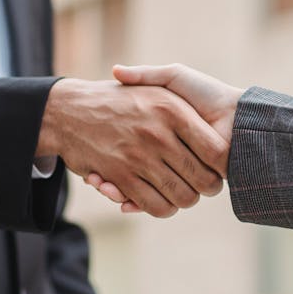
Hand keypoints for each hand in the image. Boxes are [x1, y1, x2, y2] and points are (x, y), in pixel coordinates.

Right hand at [37, 78, 226, 217]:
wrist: (69, 109)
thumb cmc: (120, 97)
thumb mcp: (154, 84)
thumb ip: (187, 103)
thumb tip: (219, 123)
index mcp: (172, 109)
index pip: (216, 151)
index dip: (223, 166)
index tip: (219, 167)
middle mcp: (158, 133)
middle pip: (203, 180)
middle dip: (207, 188)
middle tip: (202, 185)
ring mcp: (139, 156)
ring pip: (182, 197)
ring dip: (184, 200)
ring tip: (181, 191)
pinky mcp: (121, 177)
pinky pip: (154, 205)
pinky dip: (161, 208)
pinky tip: (160, 200)